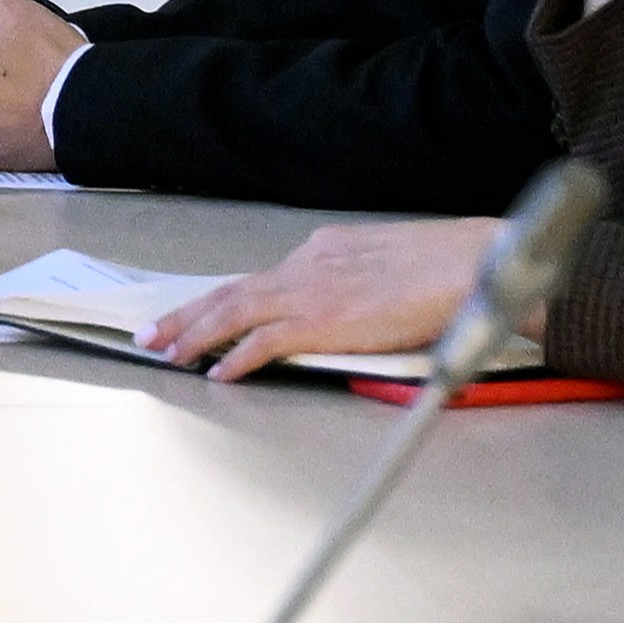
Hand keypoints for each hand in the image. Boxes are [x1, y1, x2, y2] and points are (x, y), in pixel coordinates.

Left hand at [142, 217, 493, 380]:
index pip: (262, 278)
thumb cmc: (450, 266)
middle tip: (151, 332)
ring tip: (165, 352)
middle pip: (232, 291)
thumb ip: (361, 278)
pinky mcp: (323, 320)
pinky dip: (235, 357)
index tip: (200, 311)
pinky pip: (263, 341)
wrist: (472, 262)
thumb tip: (352, 299)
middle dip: (187, 313)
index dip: (225, 298)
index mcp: (325, 249)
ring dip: (194, 334)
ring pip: (233, 312)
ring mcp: (312, 292)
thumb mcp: (390, 261)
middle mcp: (308, 265)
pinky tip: (217, 373)